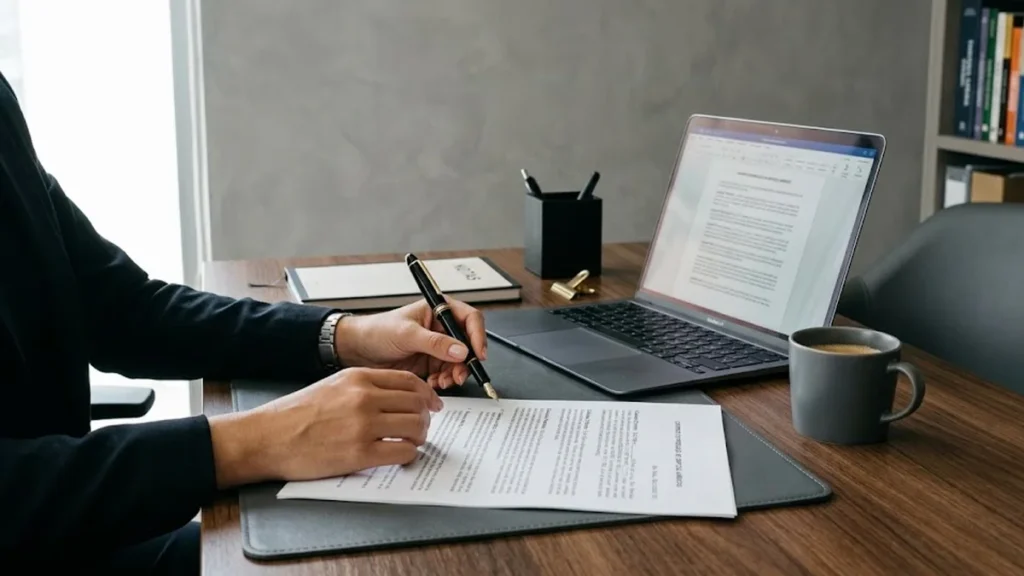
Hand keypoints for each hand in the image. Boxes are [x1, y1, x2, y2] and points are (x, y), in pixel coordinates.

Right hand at [209, 367, 442, 486]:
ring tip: (412, 442)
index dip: (426, 394)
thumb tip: (395, 397)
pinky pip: (402, 452)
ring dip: (419, 436)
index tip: (433, 403)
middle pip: (416, 403)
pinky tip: (401, 456)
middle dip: (425, 417)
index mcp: (358, 378)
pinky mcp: (360, 454)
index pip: (409, 381)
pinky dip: (408, 455)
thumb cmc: (295, 414)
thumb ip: (364, 387)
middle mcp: (364, 398)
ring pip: (415, 426)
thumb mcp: (333, 386)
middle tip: (422, 426)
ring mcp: (363, 426)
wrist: (268, 437)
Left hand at [333, 298, 487, 388]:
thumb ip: (435, 343)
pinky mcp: (430, 363)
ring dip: (454, 373)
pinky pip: (446, 373)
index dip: (477, 336)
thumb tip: (460, 350)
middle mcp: (441, 328)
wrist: (357, 350)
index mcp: (438, 310)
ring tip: (444, 381)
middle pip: (468, 344)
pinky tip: (434, 383)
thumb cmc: (377, 331)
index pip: (469, 319)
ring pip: (459, 362)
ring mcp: (437, 347)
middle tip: (458, 374)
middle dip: (465, 361)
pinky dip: (444, 380)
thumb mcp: (407, 334)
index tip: (477, 353)